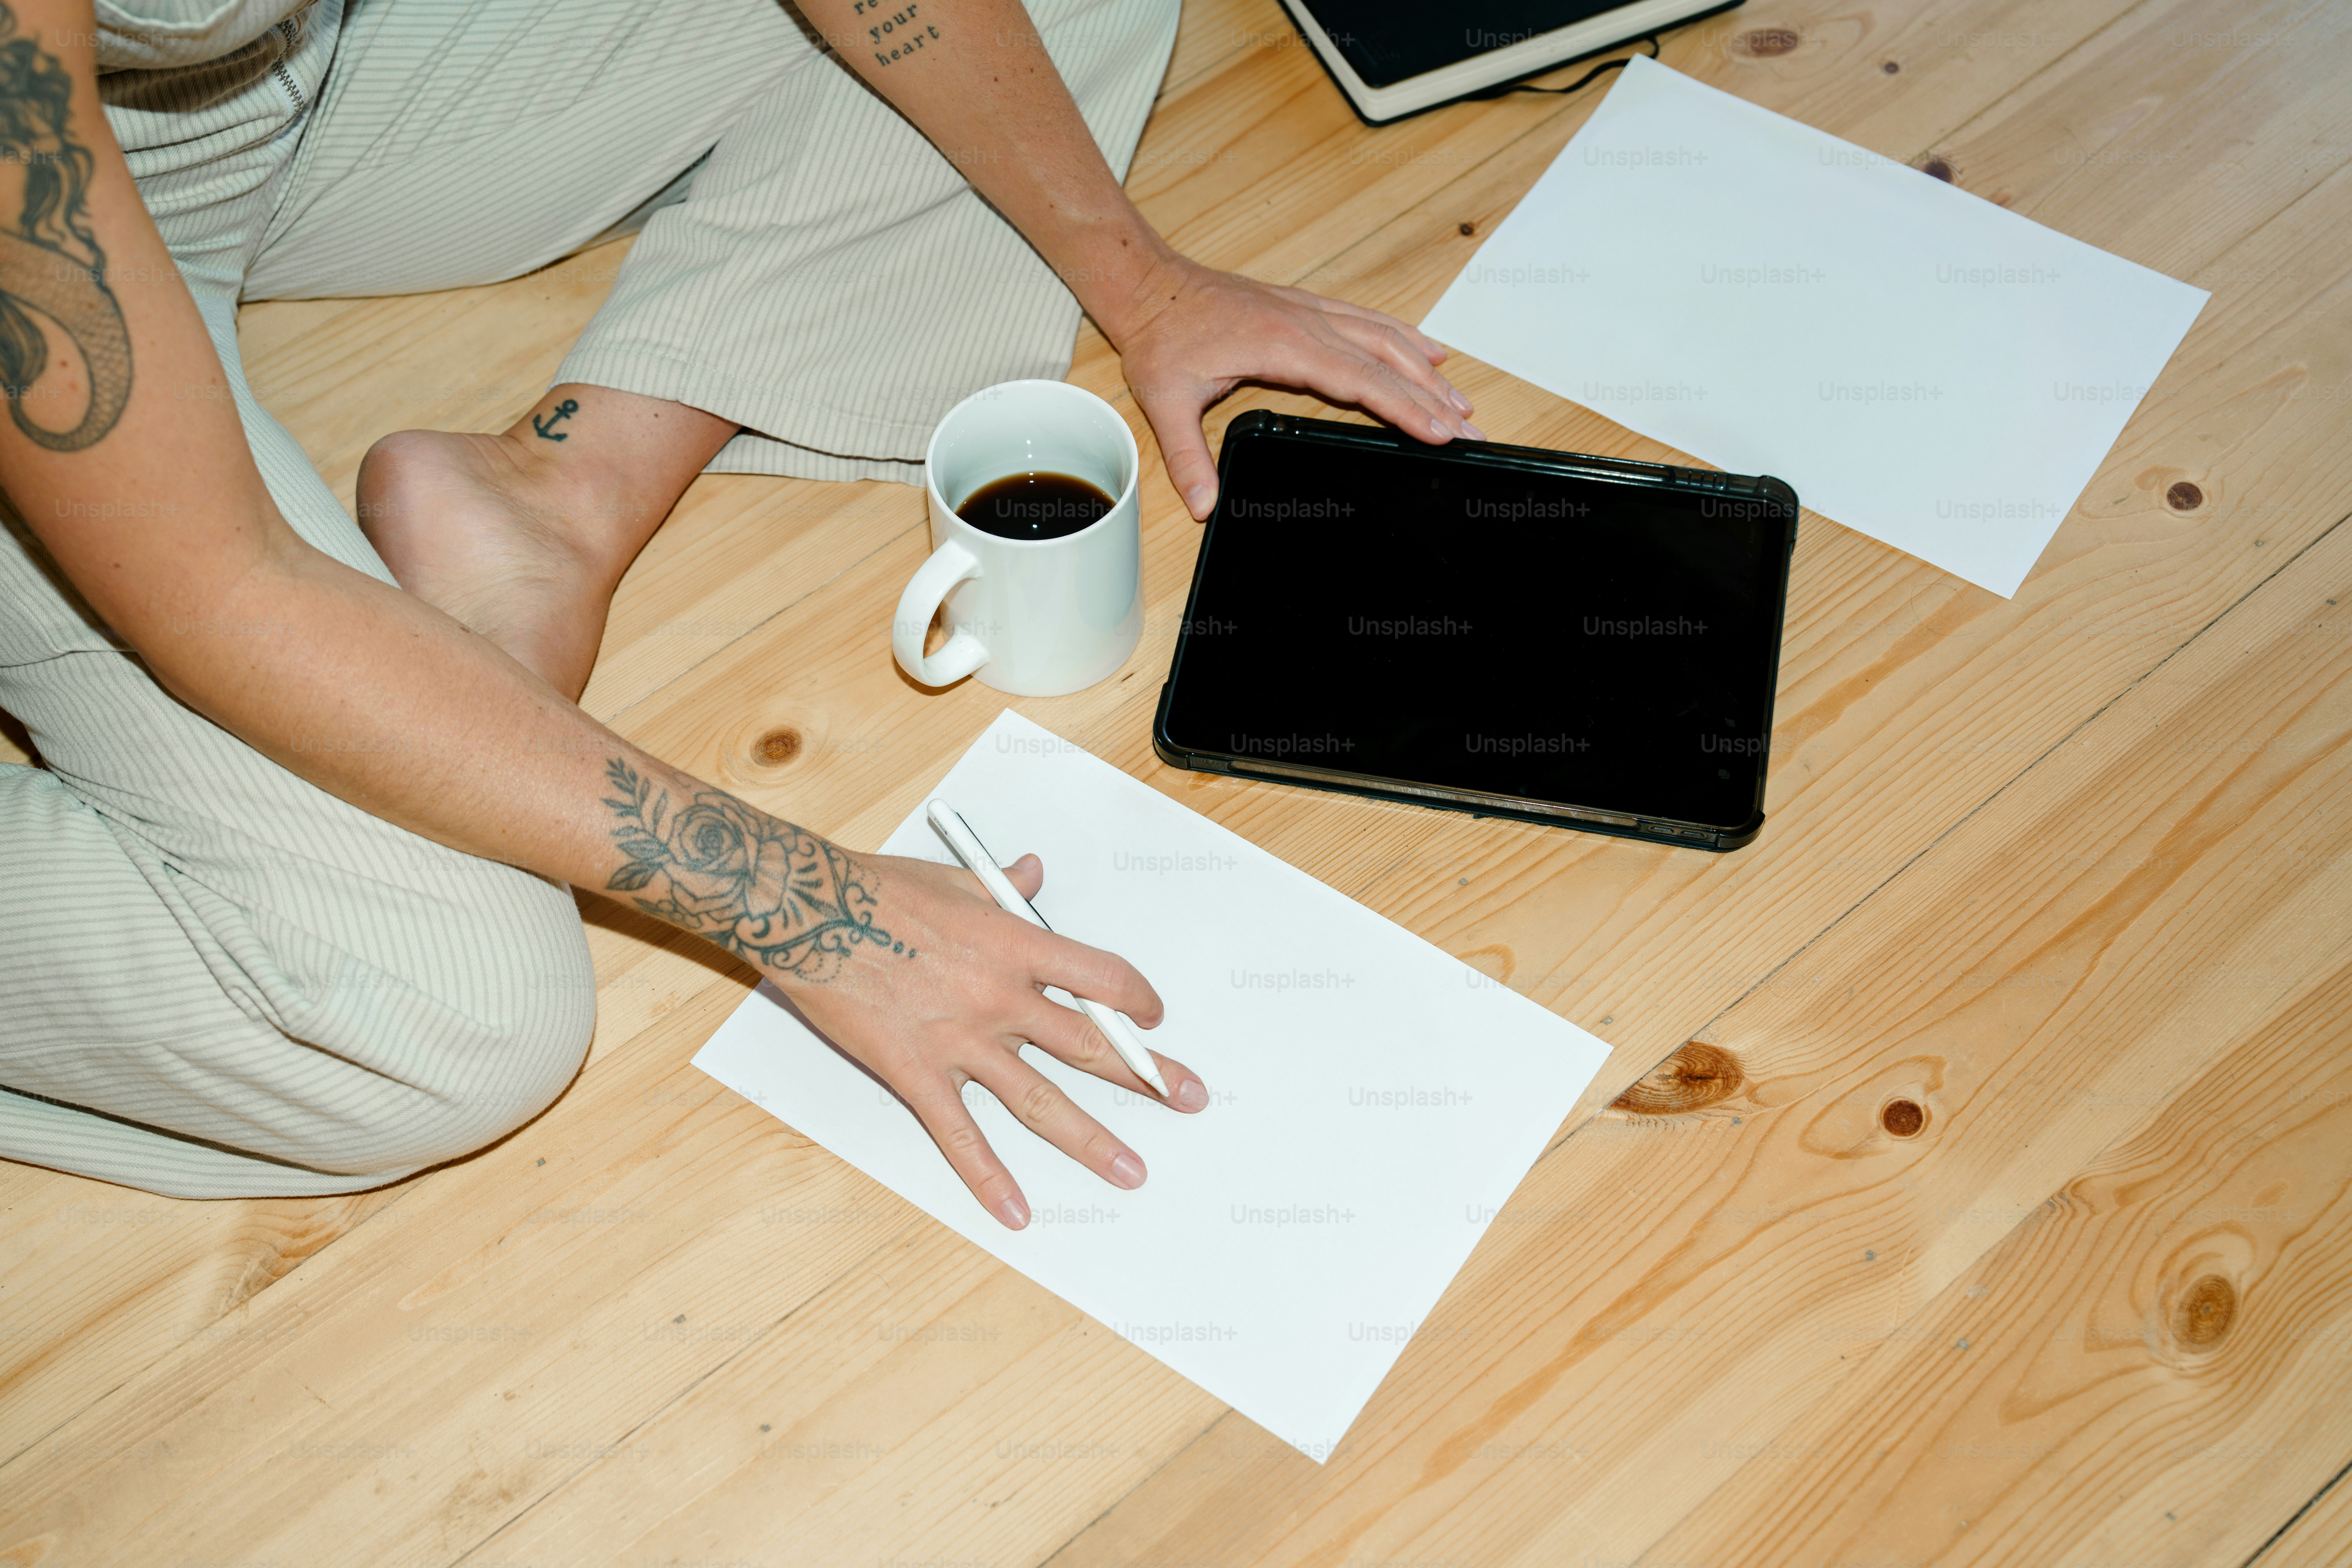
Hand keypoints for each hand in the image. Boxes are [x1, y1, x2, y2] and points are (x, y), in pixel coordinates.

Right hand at [771, 850, 1206, 1229]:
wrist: (811, 914)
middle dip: (1148, 1075)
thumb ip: (1001, 888)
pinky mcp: (918, 1074)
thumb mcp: (953, 879)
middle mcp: (1001, 999)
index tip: (1154, 1017)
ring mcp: (962, 1042)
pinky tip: (1017, 1212)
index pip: (1101, 977)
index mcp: (1015, 946)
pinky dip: (989, 1178)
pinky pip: (961, 1136)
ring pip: (1041, 1100)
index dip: (1137, 999)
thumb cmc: (878, 890)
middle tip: (1188, 1099)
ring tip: (1132, 1171)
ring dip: (1091, 1140)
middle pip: (1089, 1044)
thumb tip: (1031, 874)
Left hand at [1107, 254, 1484, 519]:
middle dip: (1432, 397)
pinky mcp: (1306, 306)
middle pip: (1385, 361)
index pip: (1359, 380)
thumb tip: (1203, 505)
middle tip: (1471, 430)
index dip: (1403, 407)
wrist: (1148, 285)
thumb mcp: (1165, 401)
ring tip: (1463, 400)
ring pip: (1384, 337)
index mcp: (1282, 345)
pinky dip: (1403, 336)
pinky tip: (1428, 350)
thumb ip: (1188, 455)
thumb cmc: (1160, 338)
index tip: (1439, 431)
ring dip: (1426, 369)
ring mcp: (1309, 310)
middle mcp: (1306, 322)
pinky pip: (1367, 320)